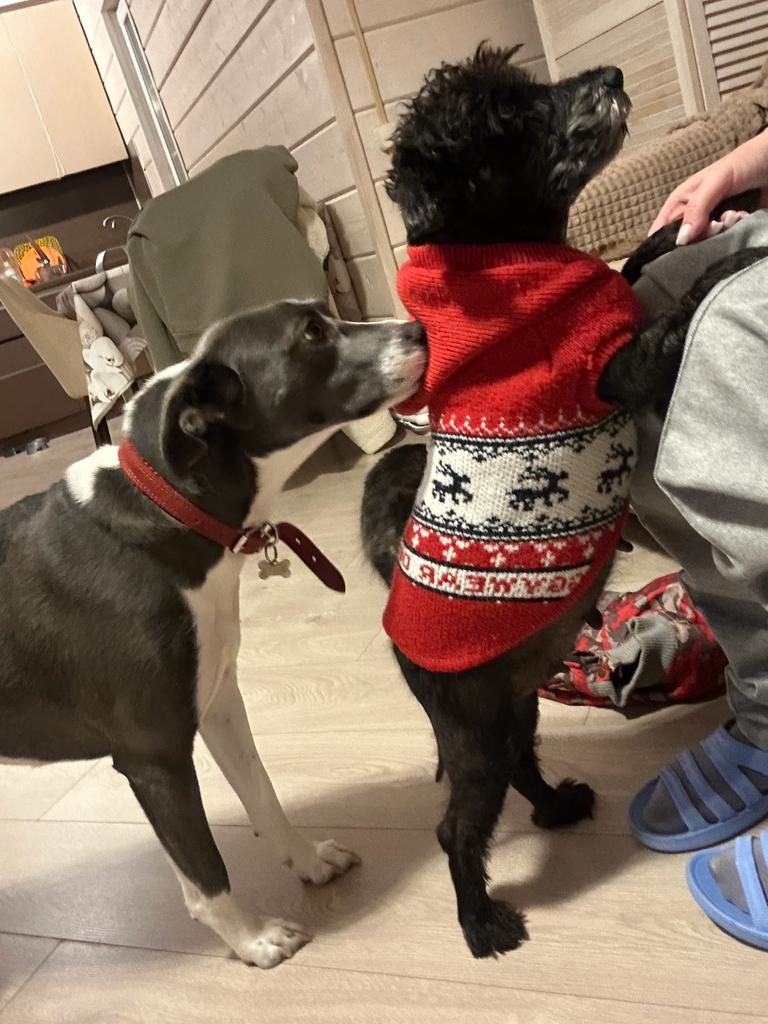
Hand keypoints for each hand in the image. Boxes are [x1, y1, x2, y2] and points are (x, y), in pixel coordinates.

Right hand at [649, 130, 767, 243]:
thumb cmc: (742, 164)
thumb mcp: (714, 182)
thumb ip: (696, 209)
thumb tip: (680, 240)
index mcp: (679, 205)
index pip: (660, 233)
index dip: (663, 245)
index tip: (679, 248)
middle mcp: (692, 219)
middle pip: (683, 246)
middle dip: (699, 239)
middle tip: (717, 224)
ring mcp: (711, 228)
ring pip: (705, 247)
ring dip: (721, 235)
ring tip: (735, 215)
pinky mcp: (729, 234)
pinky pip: (725, 246)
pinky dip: (734, 236)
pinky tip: (743, 219)